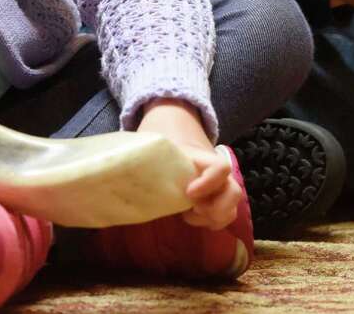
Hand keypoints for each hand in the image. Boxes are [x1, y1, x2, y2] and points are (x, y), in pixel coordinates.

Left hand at [137, 99, 241, 230]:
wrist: (176, 131)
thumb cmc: (162, 143)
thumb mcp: (155, 145)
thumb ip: (144, 156)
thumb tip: (118, 169)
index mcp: (202, 157)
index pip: (220, 168)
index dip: (210, 182)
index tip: (189, 192)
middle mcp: (216, 173)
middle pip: (234, 192)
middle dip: (217, 208)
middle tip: (192, 210)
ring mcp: (218, 186)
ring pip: (232, 208)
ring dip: (213, 218)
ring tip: (188, 215)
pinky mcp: (215, 198)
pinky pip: (223, 216)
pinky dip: (211, 222)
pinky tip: (189, 216)